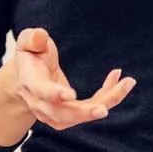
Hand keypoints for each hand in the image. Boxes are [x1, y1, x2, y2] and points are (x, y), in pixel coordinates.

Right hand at [8, 28, 134, 130]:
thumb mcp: (27, 43)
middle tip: (103, 109)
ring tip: (126, 83)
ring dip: (105, 102)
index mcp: (31, 83)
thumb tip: (39, 35)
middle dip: (83, 113)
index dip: (54, 94)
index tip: (71, 95)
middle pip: (61, 114)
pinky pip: (91, 108)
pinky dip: (108, 96)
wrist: (27, 79)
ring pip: (80, 116)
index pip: (41, 92)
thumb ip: (32, 39)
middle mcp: (41, 104)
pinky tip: (119, 78)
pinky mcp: (70, 114)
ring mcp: (55, 113)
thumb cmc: (30, 58)